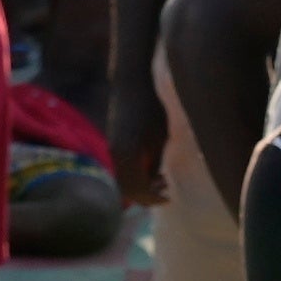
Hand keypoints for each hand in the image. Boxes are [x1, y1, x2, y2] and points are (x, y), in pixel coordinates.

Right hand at [109, 75, 169, 207]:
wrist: (132, 83)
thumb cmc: (153, 107)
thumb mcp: (160, 138)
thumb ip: (155, 163)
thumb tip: (153, 183)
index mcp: (128, 155)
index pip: (138, 189)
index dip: (153, 198)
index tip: (169, 197)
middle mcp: (115, 154)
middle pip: (127, 190)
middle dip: (147, 195)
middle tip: (167, 191)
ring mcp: (111, 149)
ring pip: (123, 181)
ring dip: (140, 186)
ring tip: (162, 180)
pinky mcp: (113, 144)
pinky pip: (121, 170)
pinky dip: (134, 176)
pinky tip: (152, 171)